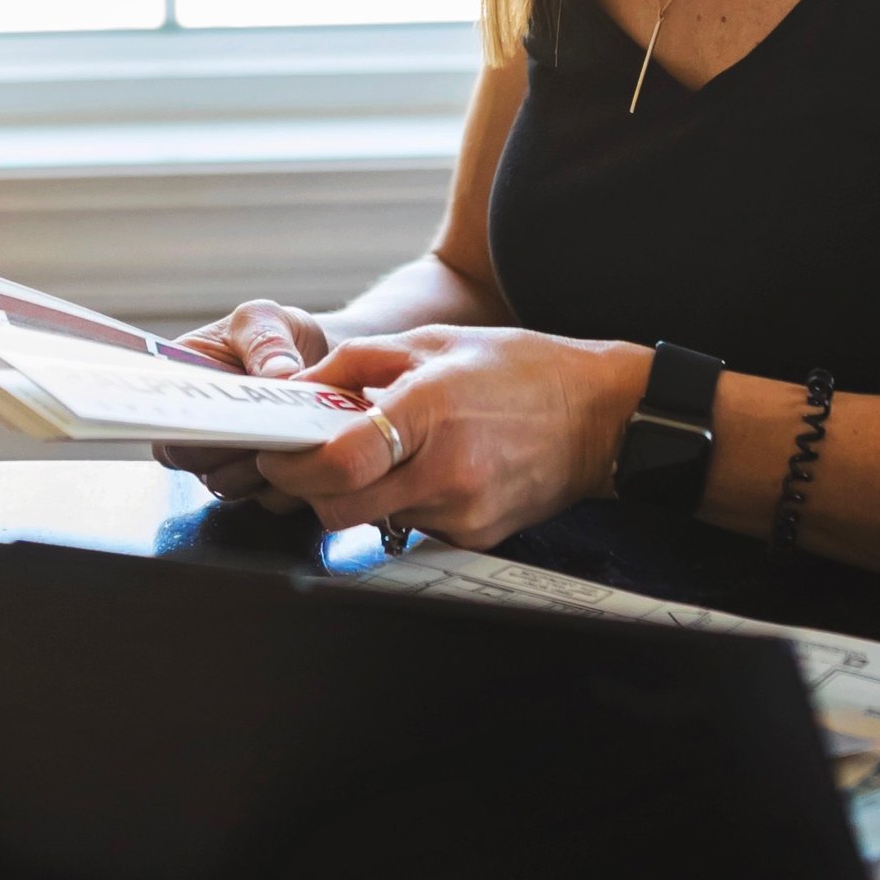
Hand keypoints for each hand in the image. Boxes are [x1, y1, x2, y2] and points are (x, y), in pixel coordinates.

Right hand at [157, 300, 332, 501]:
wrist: (321, 358)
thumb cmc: (281, 335)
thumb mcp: (267, 319)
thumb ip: (265, 341)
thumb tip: (277, 374)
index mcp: (182, 386)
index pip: (166, 424)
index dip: (187, 429)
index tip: (221, 421)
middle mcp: (196, 430)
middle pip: (192, 460)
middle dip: (232, 446)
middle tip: (273, 424)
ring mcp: (225, 460)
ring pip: (227, 484)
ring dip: (262, 464)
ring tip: (296, 430)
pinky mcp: (260, 481)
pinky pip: (266, 497)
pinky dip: (289, 478)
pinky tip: (310, 449)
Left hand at [253, 325, 651, 552]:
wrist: (601, 414)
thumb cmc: (521, 370)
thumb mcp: (434, 342)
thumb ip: (358, 363)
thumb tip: (302, 389)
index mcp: (430, 410)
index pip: (339, 461)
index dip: (294, 466)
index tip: (278, 454)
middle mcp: (446, 470)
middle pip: (339, 508)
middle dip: (312, 489)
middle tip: (313, 460)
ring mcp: (463, 511)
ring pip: (373, 519)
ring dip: (364, 492)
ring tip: (391, 452)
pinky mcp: (476, 536)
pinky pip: (414, 527)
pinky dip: (406, 502)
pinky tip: (432, 469)